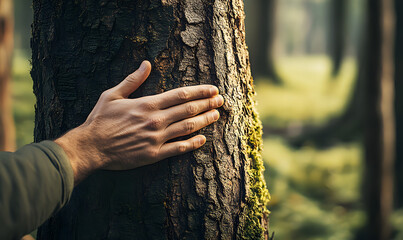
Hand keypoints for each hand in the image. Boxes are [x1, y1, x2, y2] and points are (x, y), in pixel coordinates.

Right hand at [55, 61, 222, 183]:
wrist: (90, 147)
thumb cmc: (100, 120)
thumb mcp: (113, 95)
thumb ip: (132, 80)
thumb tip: (146, 64)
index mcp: (147, 104)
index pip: (181, 95)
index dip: (200, 91)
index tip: (213, 89)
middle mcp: (156, 120)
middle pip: (189, 109)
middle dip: (207, 103)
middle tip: (221, 100)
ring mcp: (156, 138)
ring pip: (188, 128)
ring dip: (205, 121)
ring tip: (216, 115)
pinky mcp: (154, 154)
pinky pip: (178, 149)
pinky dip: (192, 144)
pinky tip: (202, 140)